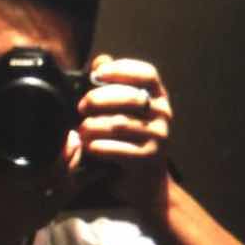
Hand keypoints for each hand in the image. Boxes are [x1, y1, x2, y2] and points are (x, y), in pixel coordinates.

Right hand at [0, 96, 78, 244]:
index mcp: (13, 185)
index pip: (52, 169)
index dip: (66, 151)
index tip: (69, 135)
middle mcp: (29, 202)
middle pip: (64, 180)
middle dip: (74, 159)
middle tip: (76, 141)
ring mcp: (34, 215)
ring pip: (65, 193)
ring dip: (74, 173)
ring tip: (75, 156)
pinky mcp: (36, 222)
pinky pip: (60, 205)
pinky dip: (69, 190)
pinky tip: (71, 177)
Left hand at [76, 54, 173, 219]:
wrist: (146, 184)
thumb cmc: (130, 141)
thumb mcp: (124, 111)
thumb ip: (112, 85)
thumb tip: (100, 60)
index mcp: (159, 97)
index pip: (146, 73)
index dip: (120, 69)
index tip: (97, 74)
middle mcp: (163, 115)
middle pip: (128, 97)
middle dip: (98, 99)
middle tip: (81, 106)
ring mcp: (158, 137)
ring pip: (118, 124)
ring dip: (93, 126)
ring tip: (81, 131)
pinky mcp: (148, 159)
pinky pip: (116, 148)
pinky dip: (96, 147)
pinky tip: (88, 147)